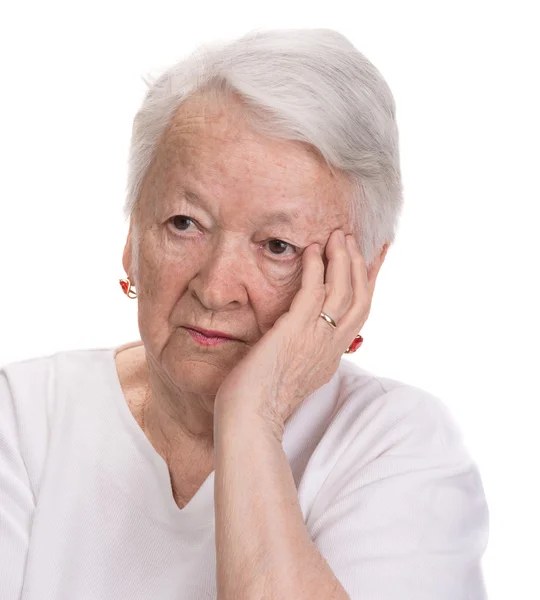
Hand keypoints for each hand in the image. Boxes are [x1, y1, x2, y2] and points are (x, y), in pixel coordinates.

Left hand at [214, 229, 378, 438]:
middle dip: (361, 266)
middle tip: (356, 240)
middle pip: (361, 299)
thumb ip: (305, 354)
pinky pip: (312, 291)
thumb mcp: (295, 376)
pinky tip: (312, 249)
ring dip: (343, 259)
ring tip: (339, 235)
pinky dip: (316, 267)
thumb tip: (302, 341)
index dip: (367, 285)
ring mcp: (316, 338)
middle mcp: (332, 346)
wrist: (250, 419)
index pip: (360, 315)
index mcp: (332, 356)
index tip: (372, 263)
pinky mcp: (295, 330)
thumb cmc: (261, 400)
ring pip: (344, 291)